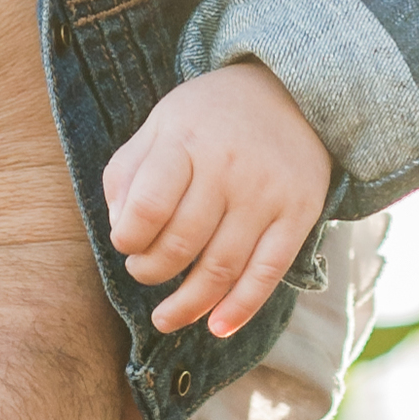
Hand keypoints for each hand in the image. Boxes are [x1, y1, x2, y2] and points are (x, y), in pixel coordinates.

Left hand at [104, 63, 332, 339]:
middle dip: (152, 272)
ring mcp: (266, 193)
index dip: (129, 239)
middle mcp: (228, 166)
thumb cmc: (208, 118)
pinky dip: (241, 308)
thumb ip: (127, 173)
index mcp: (185, 140)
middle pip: (182, 244)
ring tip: (166, 318)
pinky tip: (217, 327)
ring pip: (221, 267)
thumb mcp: (160, 125)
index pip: (148, 207)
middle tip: (144, 274)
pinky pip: (268, 272)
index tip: (126, 243)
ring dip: (188, 304)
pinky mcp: (298, 213)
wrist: (290, 91)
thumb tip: (119, 231)